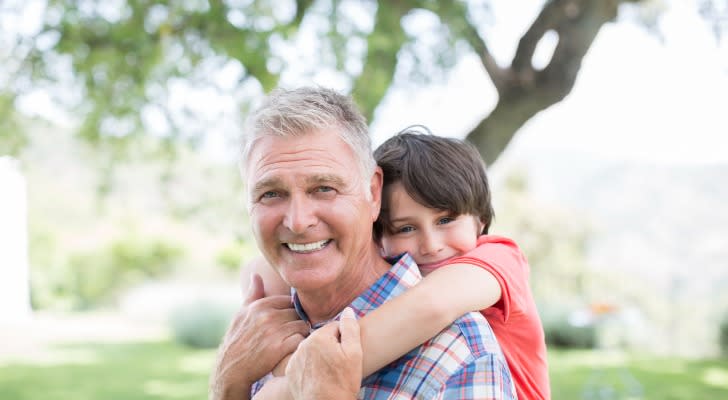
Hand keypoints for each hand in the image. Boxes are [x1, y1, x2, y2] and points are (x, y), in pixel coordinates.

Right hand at [210, 274, 309, 399]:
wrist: (231, 370)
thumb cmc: (237, 341)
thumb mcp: (241, 315)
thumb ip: (253, 295)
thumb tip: (256, 275)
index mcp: (259, 306)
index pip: (288, 301)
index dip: (290, 312)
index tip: (286, 323)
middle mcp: (267, 316)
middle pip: (297, 313)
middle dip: (296, 323)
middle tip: (290, 334)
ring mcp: (274, 331)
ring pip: (302, 325)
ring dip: (300, 334)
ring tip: (292, 342)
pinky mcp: (280, 347)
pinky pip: (301, 339)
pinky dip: (299, 345)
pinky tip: (291, 350)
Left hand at [285, 307, 361, 399]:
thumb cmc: (343, 382)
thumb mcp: (354, 353)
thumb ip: (350, 328)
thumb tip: (347, 310)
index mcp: (319, 337)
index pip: (334, 327)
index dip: (343, 339)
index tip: (345, 353)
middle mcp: (303, 344)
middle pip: (322, 337)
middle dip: (330, 346)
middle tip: (338, 364)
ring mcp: (295, 358)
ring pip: (311, 348)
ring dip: (319, 355)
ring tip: (328, 371)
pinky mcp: (290, 370)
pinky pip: (302, 360)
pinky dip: (309, 365)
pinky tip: (317, 376)